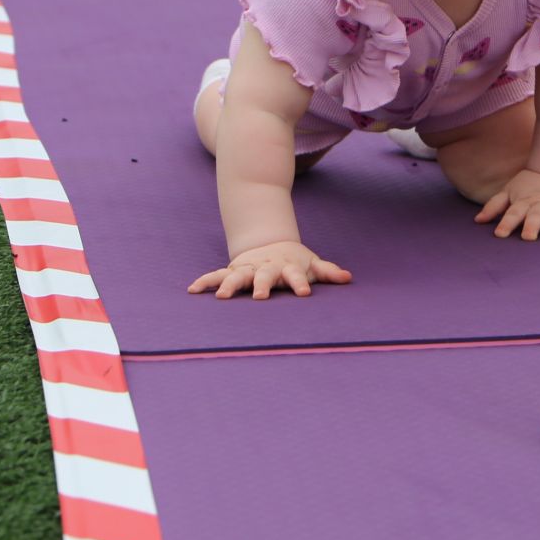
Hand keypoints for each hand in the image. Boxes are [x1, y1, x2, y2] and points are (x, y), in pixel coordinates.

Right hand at [187, 240, 351, 299]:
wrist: (271, 242)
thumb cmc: (295, 261)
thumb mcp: (313, 264)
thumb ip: (328, 272)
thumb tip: (348, 278)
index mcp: (287, 267)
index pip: (296, 275)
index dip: (301, 283)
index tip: (304, 293)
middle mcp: (266, 268)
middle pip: (264, 276)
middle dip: (262, 286)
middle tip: (260, 297)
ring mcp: (248, 269)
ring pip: (236, 276)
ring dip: (228, 285)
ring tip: (220, 297)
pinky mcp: (233, 271)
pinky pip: (216, 276)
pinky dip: (205, 282)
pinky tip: (192, 290)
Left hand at [474, 169, 539, 240]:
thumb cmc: (528, 186)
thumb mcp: (509, 192)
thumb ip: (494, 206)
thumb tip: (478, 221)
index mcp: (525, 201)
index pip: (514, 213)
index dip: (506, 222)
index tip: (499, 233)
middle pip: (536, 215)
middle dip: (532, 225)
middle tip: (527, 237)